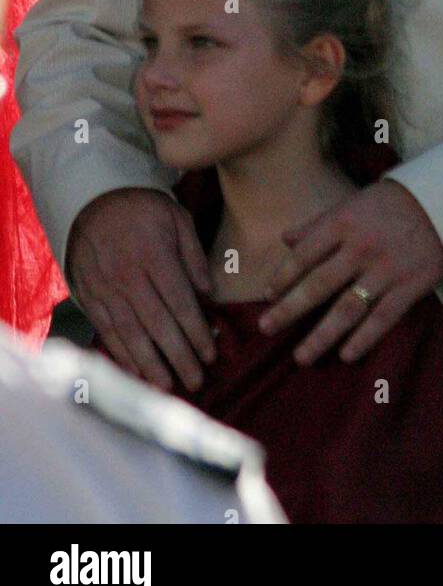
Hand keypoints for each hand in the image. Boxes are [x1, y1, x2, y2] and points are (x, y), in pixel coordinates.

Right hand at [68, 188, 215, 391]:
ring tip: (167, 386)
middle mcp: (128, 276)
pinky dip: (121, 354)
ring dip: (149, 364)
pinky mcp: (89, 296)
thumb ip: (194, 256)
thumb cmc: (142, 208)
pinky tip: (136, 372)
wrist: (92, 199)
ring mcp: (105, 288)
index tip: (211, 353)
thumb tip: (208, 294)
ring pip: (129, 333)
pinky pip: (106, 331)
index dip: (196, 331)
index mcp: (154, 255)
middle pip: (157, 324)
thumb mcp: (177, 218)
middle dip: (178, 356)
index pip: (179, 302)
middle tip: (196, 380)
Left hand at [258, 180, 442, 364]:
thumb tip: (286, 239)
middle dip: (289, 310)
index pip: (304, 254)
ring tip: (301, 357)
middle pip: (318, 285)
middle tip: (265, 328)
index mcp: (344, 223)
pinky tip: (345, 355)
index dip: (283, 276)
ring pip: (347, 309)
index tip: (267, 295)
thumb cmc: (396, 202)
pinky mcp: (410, 287)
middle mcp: (361, 248)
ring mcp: (386, 270)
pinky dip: (363, 339)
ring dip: (321, 336)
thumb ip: (319, 222)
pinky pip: (382, 319)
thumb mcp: (355, 202)